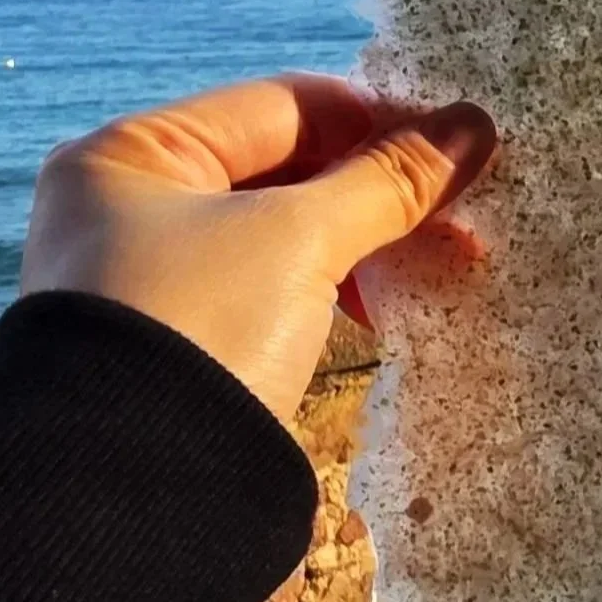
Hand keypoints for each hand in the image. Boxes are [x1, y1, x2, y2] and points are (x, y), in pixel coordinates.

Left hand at [19, 74, 494, 423]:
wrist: (127, 494)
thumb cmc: (201, 328)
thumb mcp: (302, 239)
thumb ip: (389, 180)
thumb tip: (474, 125)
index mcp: (136, 153)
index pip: (285, 107)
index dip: (380, 121)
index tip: (462, 149)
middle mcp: (130, 205)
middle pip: (285, 168)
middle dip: (380, 188)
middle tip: (467, 215)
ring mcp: (153, 278)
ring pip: (285, 231)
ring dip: (366, 240)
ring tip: (443, 263)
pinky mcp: (183, 342)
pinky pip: (274, 286)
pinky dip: (333, 285)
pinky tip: (387, 306)